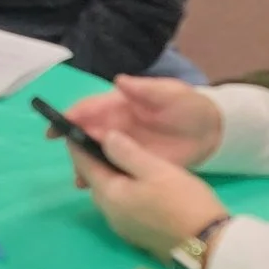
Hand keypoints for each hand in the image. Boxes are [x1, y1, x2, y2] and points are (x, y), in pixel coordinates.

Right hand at [61, 75, 223, 167]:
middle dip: (72, 145)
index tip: (55, 127)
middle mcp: (116, 126)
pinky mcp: (133, 164)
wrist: (213, 132)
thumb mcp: (170, 92)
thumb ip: (145, 89)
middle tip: (70, 159)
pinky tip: (93, 188)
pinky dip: (99, 178)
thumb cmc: (189, 106)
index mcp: (120, 105)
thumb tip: (118, 81)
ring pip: (95, 154)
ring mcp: (123, 146)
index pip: (89, 109)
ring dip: (83, 165)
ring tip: (80, 180)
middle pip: (86, 134)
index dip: (70, 116)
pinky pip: (111, 170)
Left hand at [70, 131, 230, 261]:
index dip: (78, 144)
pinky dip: (124, 189)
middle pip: (94, 180)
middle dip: (95, 159)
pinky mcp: (136, 234)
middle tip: (107, 137)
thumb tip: (104, 137)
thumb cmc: (182, 202)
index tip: (77, 126)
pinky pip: (122, 204)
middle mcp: (108, 213)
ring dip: (112, 175)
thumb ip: (127, 152)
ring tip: (126, 156)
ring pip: (109, 193)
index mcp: (108, 195)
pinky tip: (140, 181)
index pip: (83, 165)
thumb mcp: (156, 169)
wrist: (207, 246)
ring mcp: (122, 226)